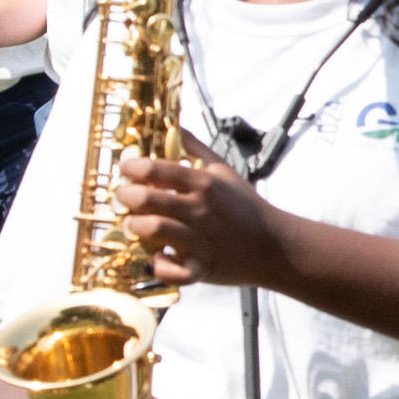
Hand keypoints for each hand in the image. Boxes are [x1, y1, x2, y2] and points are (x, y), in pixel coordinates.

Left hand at [110, 150, 288, 291]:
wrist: (274, 245)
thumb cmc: (246, 208)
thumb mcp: (224, 170)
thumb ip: (196, 148)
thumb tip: (174, 127)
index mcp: (204, 183)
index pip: (156, 168)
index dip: (131, 167)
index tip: (124, 170)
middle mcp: (199, 209)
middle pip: (147, 198)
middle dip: (126, 196)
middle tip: (124, 198)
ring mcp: (200, 239)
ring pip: (154, 229)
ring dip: (136, 226)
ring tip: (135, 224)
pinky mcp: (202, 267)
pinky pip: (173, 271)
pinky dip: (161, 267)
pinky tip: (158, 259)